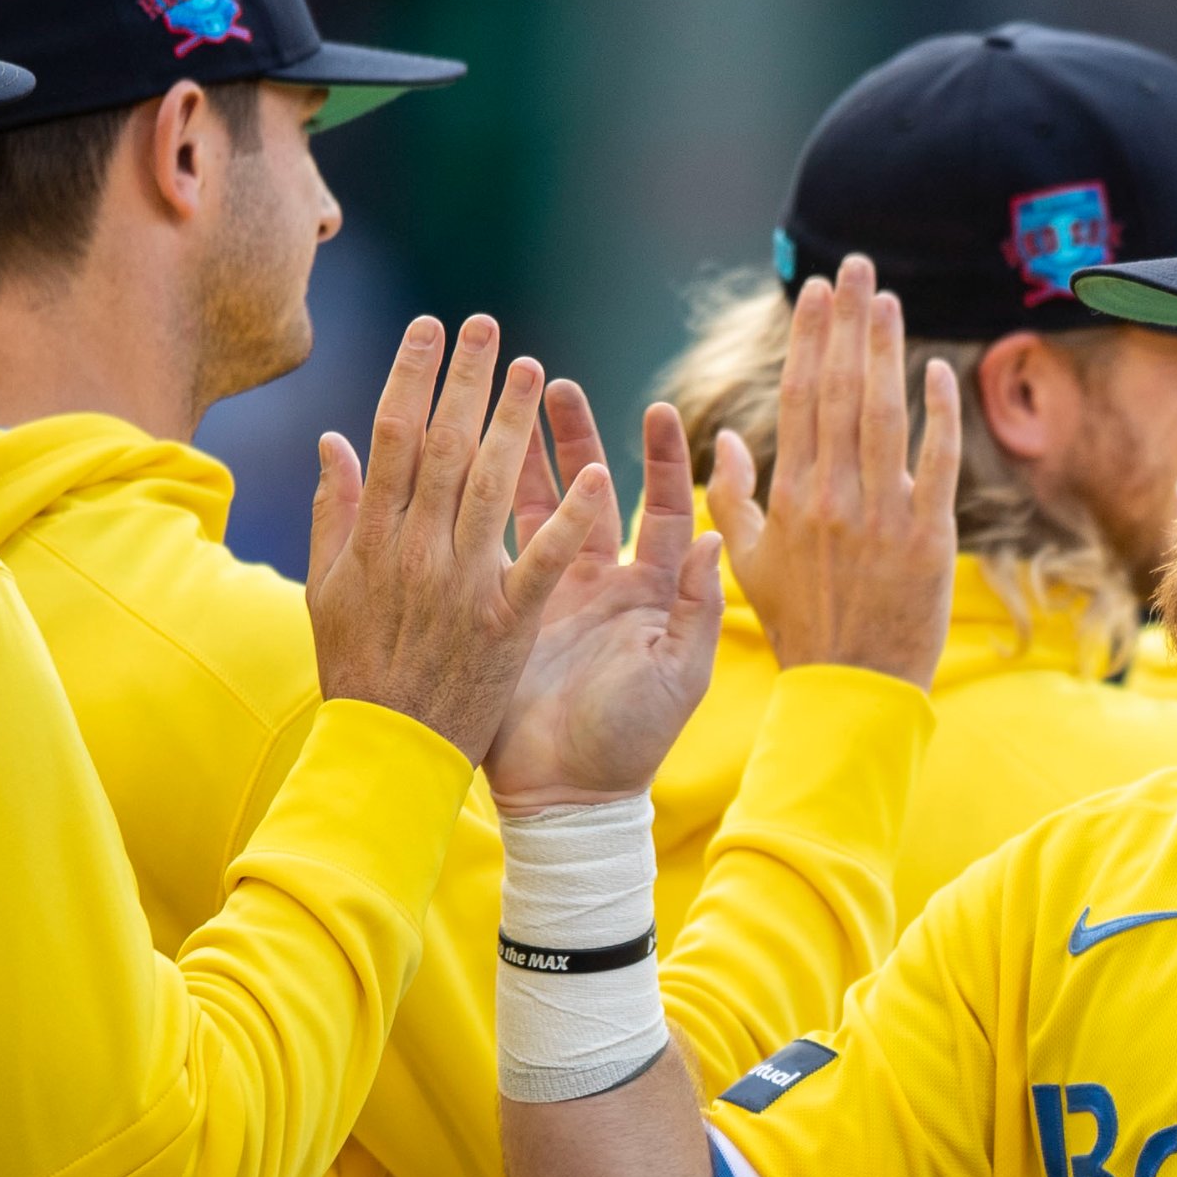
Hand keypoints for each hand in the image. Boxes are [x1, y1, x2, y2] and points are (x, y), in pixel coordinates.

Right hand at [310, 316, 610, 757]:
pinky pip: (543, 564)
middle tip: (487, 325)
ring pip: (491, 490)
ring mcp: (461, 587)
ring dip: (514, 426)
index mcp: (371, 541)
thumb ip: (334, 513)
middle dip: (465, 382)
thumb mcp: (326, 592)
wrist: (386, 754)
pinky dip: (571, 520)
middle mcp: (414, 553)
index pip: (393, 438)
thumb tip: (333, 440)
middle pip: (443, 449)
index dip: (413, 378)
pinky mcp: (505, 625)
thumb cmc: (358, 672)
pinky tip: (598, 476)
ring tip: (534, 370)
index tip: (431, 330)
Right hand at [486, 384, 729, 813]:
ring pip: (537, 505)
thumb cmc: (634, 742)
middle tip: (553, 380)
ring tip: (505, 399)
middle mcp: (602, 582)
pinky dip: (481, 505)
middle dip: (576, 434)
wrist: (569, 796)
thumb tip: (713, 537)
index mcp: (652, 593)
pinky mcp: (506, 610)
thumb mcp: (678, 676)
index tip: (659, 407)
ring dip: (524, 452)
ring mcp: (551, 593)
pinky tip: (464, 459)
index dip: (662, 459)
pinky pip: (495, 546)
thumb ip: (696, 608)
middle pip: (592, 489)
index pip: (663, 507)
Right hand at [709, 253, 959, 684]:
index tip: (816, 293)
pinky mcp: (930, 538)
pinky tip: (938, 371)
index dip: (810, 340)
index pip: (799, 399)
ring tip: (887, 298)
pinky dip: (938, 416)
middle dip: (847, 323)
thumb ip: (732, 499)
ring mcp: (883, 516)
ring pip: (883, 415)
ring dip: (885, 350)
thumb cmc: (799, 625)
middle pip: (840, 391)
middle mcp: (834, 497)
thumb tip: (726, 441)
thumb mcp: (746, 563)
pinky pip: (935, 463)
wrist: (851, 688)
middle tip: (855, 267)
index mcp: (790, 498)